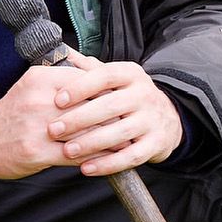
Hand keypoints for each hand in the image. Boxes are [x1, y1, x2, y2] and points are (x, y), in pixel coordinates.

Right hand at [0, 50, 181, 180]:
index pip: (85, 81)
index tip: (125, 97)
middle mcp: (41, 101)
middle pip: (88, 105)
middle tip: (134, 119)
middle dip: (113, 114)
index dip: (107, 91)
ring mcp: (39, 128)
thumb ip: (62, 75)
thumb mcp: (33, 83)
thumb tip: (95, 68)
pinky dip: (95, 156)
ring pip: (85, 131)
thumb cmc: (12, 110)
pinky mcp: (38, 152)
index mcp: (41, 79)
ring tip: (128, 139)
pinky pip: (75, 154)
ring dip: (109, 137)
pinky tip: (109, 157)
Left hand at [45, 49, 182, 176]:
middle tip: (53, 129)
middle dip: (79, 119)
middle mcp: (144, 94)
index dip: (80, 87)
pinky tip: (86, 168)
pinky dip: (108, 164)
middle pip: (111, 106)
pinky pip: (131, 156)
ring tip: (67, 150)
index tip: (57, 99)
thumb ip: (88, 68)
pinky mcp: (156, 143)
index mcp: (131, 74)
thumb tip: (61, 53)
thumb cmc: (128, 96)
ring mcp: (152, 120)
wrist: (168, 118)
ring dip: (91, 143)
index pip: (105, 75)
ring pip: (120, 132)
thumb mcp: (115, 78)